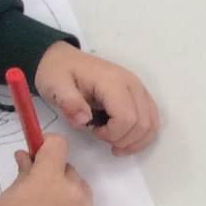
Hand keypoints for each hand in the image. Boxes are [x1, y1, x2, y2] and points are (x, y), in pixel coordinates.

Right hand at [0, 135, 91, 205]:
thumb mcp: (11, 194)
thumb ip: (24, 172)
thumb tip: (26, 156)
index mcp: (49, 177)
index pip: (58, 144)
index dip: (47, 145)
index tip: (37, 153)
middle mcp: (72, 188)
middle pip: (67, 168)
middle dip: (53, 172)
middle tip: (35, 188)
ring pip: (77, 186)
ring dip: (65, 189)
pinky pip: (82, 205)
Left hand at [34, 42, 159, 154]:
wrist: (61, 58)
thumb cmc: (57, 73)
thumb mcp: (54, 85)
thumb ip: (69, 102)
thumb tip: (85, 120)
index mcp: (112, 81)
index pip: (126, 117)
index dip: (113, 134)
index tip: (94, 133)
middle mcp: (132, 83)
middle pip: (143, 123)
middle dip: (125, 140)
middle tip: (104, 140)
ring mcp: (139, 88)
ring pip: (152, 123)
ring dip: (137, 141)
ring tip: (116, 146)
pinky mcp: (140, 94)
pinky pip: (152, 118)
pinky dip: (142, 134)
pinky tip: (126, 139)